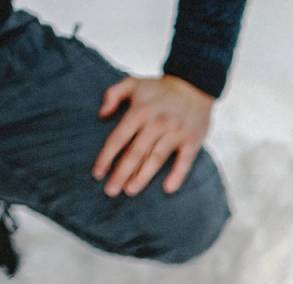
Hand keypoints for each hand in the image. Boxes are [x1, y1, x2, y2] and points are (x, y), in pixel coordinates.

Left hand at [93, 75, 213, 197]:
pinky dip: (177, 175)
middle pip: (135, 153)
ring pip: (156, 158)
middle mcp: (156, 123)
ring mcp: (175, 132)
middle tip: (110, 191)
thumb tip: (101, 115)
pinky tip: (168, 189)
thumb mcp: (133, 82)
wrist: (195, 83)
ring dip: (142, 177)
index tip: (97, 173)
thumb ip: (112, 94)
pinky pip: (184, 161)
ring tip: (130, 191)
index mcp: (140, 111)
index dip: (106, 157)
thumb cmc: (160, 88)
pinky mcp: (192, 140)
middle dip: (121, 173)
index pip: (118, 138)